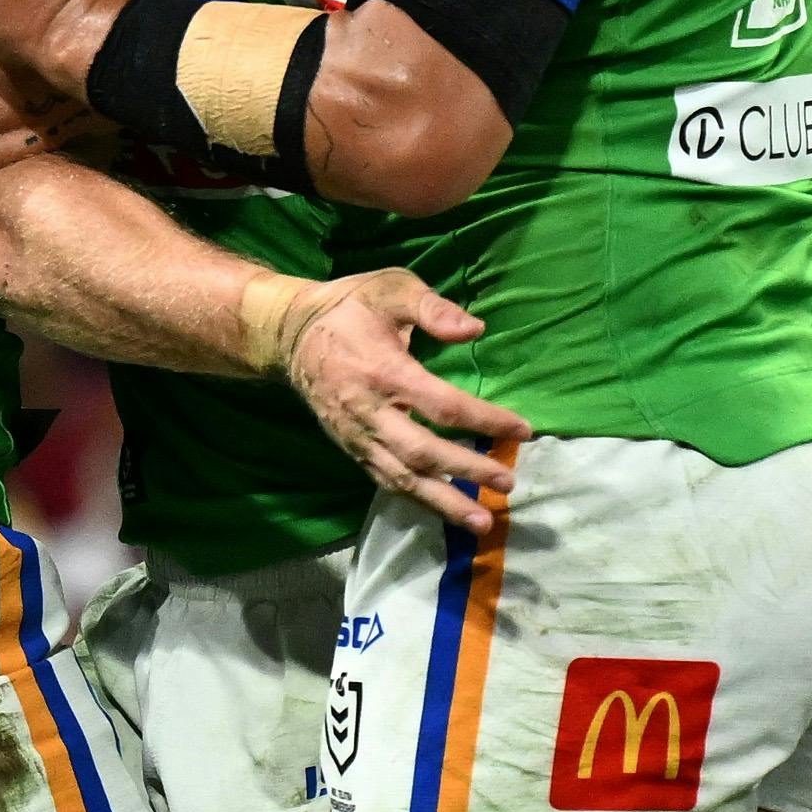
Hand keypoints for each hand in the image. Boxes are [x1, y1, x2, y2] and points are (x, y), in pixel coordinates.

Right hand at [281, 269, 529, 533]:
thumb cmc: (349, 307)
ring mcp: (357, 435)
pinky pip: (384, 479)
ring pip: (401, 477)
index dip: (484, 420)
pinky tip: (443, 511)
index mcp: (383, 370)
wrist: (290, 334)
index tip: (521, 430)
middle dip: (466, 471)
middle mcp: (369, 411)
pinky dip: (415, 499)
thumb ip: (432, 308)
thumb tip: (475, 330)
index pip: (442, 405)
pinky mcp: (351, 447)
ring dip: (442, 502)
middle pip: (422, 452)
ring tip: (480, 522)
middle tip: (507, 482)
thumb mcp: (391, 288)